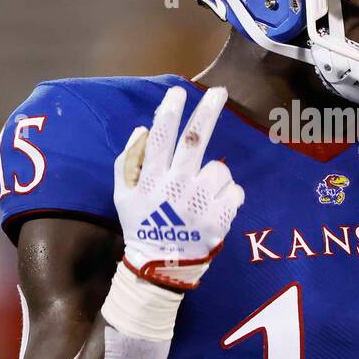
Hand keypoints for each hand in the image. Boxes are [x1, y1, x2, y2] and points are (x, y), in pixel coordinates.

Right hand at [114, 85, 244, 289]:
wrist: (161, 266)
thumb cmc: (142, 224)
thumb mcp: (123, 194)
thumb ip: (129, 160)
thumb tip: (142, 128)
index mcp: (151, 181)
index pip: (160, 139)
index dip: (169, 114)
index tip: (178, 92)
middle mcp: (176, 188)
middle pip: (194, 142)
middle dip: (207, 113)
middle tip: (220, 92)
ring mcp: (200, 204)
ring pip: (219, 168)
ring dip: (214, 175)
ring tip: (201, 195)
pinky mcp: (220, 220)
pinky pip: (235, 191)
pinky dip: (228, 196)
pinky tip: (212, 209)